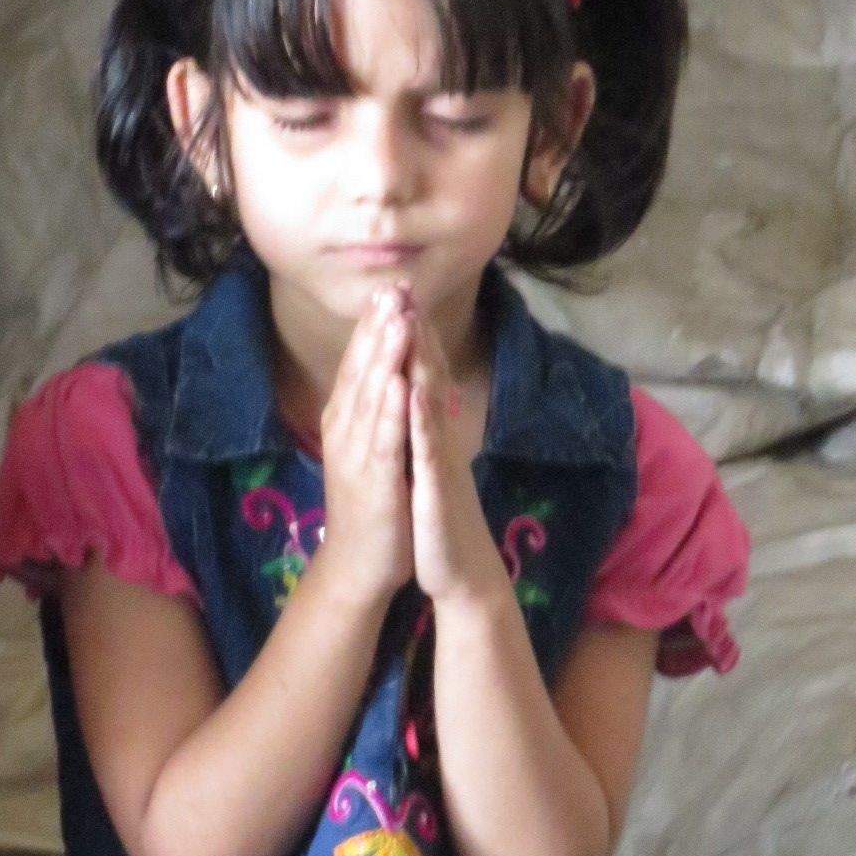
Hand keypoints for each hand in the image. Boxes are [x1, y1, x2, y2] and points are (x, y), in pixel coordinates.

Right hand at [316, 286, 414, 611]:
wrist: (359, 564)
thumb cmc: (372, 506)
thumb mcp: (372, 450)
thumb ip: (376, 413)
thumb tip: (387, 375)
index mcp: (346, 420)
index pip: (359, 364)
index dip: (373, 326)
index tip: (389, 288)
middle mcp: (345, 430)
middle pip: (361, 370)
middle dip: (377, 327)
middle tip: (391, 286)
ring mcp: (357, 454)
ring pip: (369, 396)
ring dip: (382, 355)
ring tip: (395, 317)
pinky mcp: (374, 480)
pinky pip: (382, 438)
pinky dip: (388, 408)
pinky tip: (396, 380)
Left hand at [406, 302, 510, 609]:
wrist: (460, 570)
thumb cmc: (439, 519)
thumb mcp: (427, 466)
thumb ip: (425, 429)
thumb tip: (421, 396)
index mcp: (429, 433)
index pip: (419, 375)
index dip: (409, 334)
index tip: (395, 292)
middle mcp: (437, 438)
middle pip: (427, 376)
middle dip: (414, 331)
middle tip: (403, 284)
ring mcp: (439, 461)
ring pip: (428, 402)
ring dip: (420, 361)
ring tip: (408, 319)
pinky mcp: (436, 488)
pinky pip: (427, 447)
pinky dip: (419, 417)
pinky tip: (411, 389)